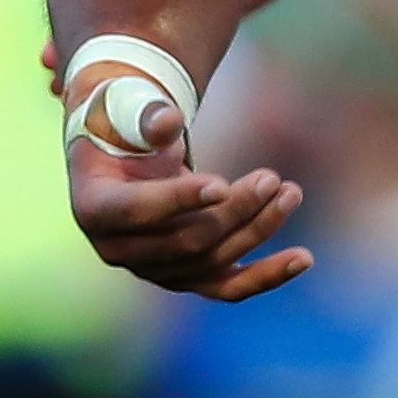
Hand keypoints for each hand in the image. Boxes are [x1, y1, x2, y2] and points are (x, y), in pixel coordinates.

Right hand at [64, 90, 311, 302]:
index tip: (222, 183)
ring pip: (212, 261)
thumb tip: (169, 123)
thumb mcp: (127, 109)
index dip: (178, 200)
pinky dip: (266, 275)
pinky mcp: (186, 275)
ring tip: (291, 192)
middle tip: (271, 178)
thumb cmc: (127, 126)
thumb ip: (147, 115)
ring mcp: (153, 267)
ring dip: (258, 229)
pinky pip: (227, 287)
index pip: (135, 212)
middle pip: (185, 240)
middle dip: (234, 210)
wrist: (128, 156)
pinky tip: (303, 259)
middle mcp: (118, 248)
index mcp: (94, 207)